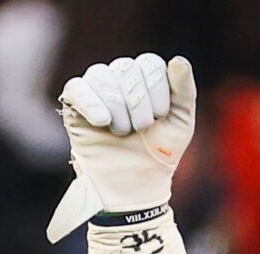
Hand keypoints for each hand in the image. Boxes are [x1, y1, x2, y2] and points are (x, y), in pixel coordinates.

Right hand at [47, 53, 196, 243]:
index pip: (149, 63)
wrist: (135, 185)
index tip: (161, 116)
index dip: (156, 89)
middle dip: (138, 102)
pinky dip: (90, 102)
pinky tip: (102, 121)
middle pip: (125, 68)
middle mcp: (119, 79)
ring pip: (101, 76)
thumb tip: (178, 60)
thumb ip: (184, 90)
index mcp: (145, 78)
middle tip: (141, 129)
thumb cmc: (159, 153)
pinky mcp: (75, 107)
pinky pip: (76, 88)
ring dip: (117, 107)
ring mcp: (96, 91)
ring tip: (122, 132)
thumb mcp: (181, 122)